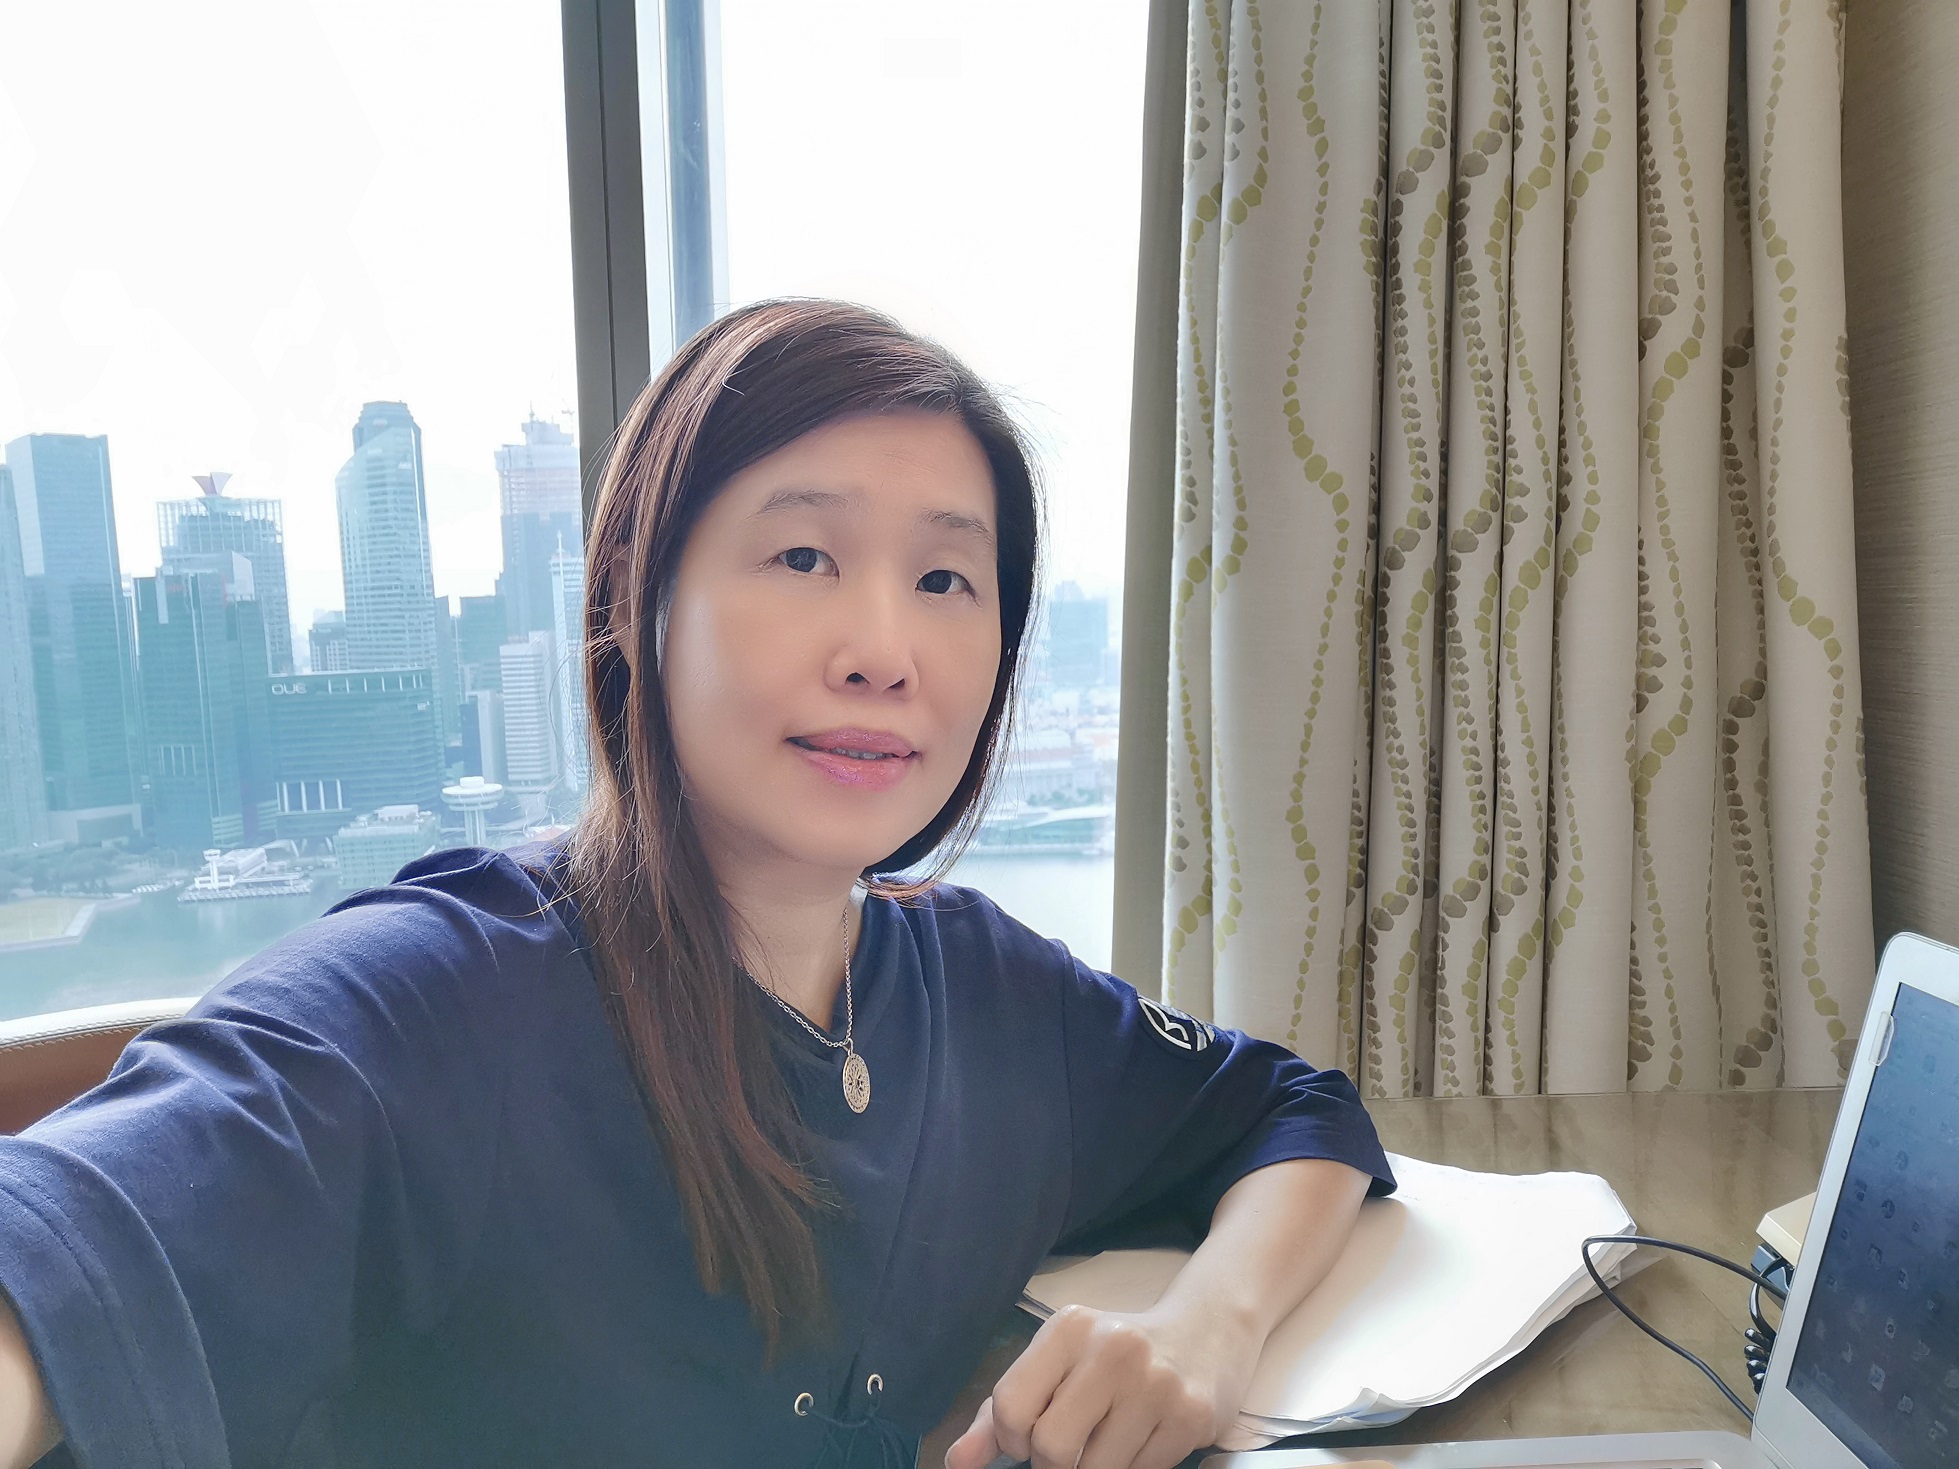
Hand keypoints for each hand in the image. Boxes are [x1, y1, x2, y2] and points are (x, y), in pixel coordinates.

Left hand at [943, 1300, 1257, 1468]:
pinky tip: (1141, 1440)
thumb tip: (958, 1462)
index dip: (1011, 1439)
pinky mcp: (1191, 1417)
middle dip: (1051, 1464)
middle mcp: (1113, 1348)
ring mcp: (1157, 1383)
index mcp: (1069, 1328)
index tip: (1029, 1437)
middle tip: (1070, 1448)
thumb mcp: (1056, 1364)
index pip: (1010, 1406)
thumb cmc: (1114, 1357)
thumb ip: (1000, 1412)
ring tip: (1107, 1441)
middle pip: (1050, 1447)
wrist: (1206, 1334)